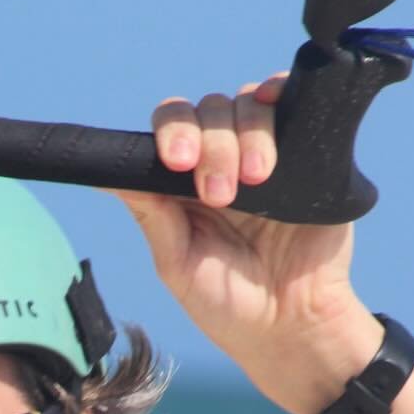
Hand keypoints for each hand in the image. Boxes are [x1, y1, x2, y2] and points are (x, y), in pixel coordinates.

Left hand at [114, 76, 382, 413]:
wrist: (292, 324)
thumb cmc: (227, 301)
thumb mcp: (178, 264)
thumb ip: (152, 216)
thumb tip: (105, 176)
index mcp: (185, 181)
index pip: (172, 127)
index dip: (173, 131)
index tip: (177, 161)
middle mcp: (223, 157)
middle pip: (209, 111)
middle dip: (212, 146)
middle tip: (221, 196)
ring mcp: (266, 151)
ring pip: (247, 106)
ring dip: (247, 136)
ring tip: (256, 182)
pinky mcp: (307, 152)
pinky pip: (292, 101)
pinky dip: (280, 89)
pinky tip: (274, 100)